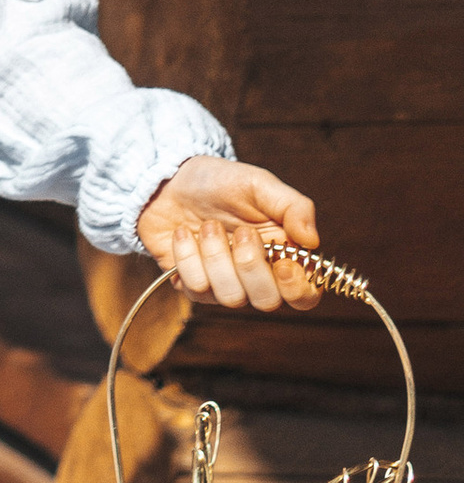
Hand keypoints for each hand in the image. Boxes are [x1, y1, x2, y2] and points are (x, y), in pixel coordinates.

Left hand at [134, 157, 323, 312]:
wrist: (170, 181)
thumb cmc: (220, 183)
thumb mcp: (260, 184)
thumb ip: (293, 207)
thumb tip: (313, 242)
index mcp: (282, 255)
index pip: (304, 295)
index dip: (298, 289)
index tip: (284, 263)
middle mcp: (256, 276)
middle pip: (267, 301)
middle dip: (251, 266)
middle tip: (241, 232)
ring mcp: (223, 284)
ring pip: (230, 297)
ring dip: (217, 256)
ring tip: (208, 226)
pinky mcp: (192, 285)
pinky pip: (195, 287)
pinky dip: (188, 255)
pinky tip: (184, 233)